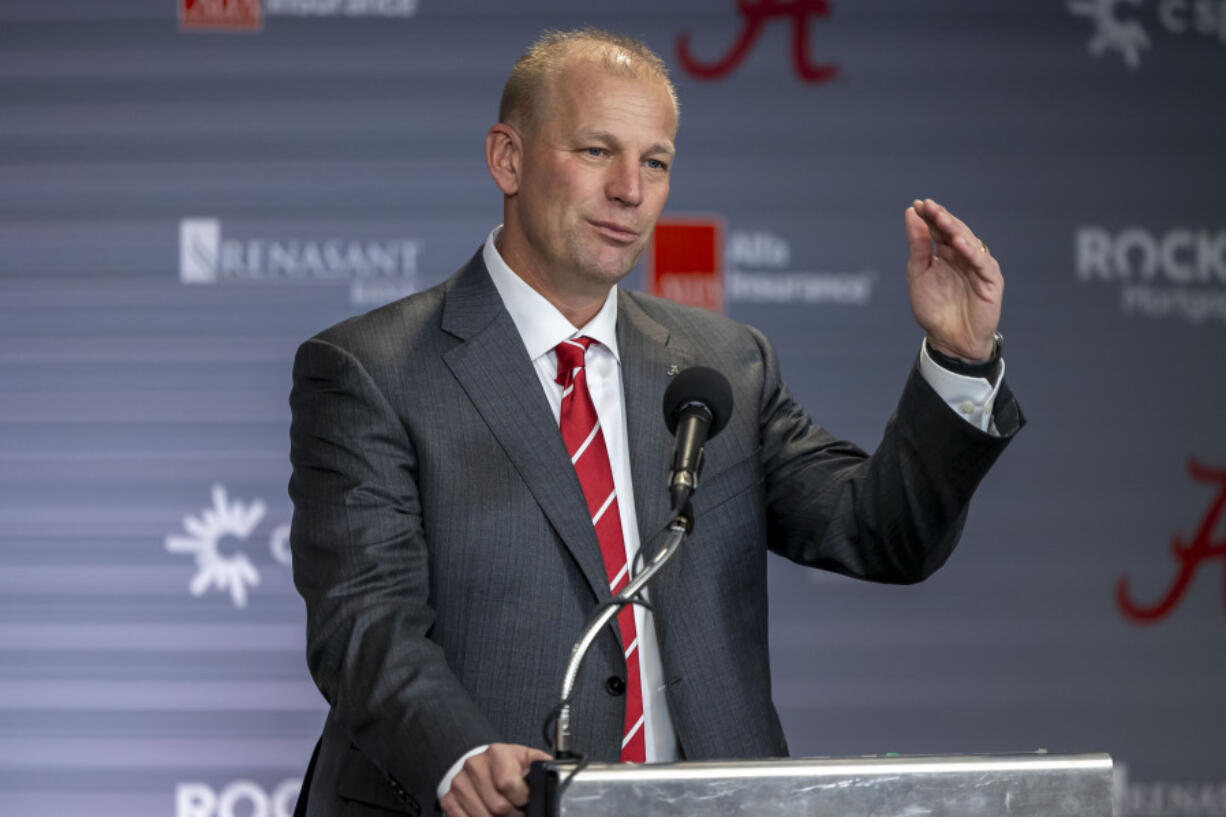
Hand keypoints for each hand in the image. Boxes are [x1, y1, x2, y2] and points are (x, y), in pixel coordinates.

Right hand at [440, 742, 550, 816]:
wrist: (483, 764)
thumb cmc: (508, 764)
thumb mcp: (528, 759)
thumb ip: (541, 767)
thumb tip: (553, 775)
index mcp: (497, 753)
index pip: (508, 785)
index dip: (521, 800)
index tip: (525, 801)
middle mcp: (475, 766)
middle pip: (497, 806)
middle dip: (513, 815)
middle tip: (517, 812)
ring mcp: (460, 783)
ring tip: (505, 814)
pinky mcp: (449, 798)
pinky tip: (489, 816)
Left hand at [905, 198, 1002, 361]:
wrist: (949, 339)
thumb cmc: (934, 309)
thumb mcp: (918, 274)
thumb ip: (917, 246)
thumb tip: (911, 215)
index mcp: (946, 253)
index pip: (938, 229)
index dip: (929, 216)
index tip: (917, 204)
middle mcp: (963, 256)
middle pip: (954, 231)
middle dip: (941, 218)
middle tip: (928, 206)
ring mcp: (978, 266)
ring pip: (969, 243)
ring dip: (955, 229)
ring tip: (941, 218)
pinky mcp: (990, 280)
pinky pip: (981, 263)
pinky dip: (971, 252)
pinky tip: (958, 243)